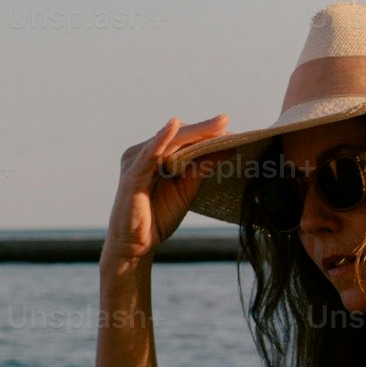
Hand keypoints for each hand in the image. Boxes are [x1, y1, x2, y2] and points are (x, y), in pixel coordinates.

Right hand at [105, 116, 227, 269]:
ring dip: (194, 132)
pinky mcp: (131, 175)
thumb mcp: (187, 188)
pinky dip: (161, 140)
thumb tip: (229, 145)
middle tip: (227, 121)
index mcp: (155, 155)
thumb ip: (203, 166)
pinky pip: (148, 155)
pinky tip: (173, 127)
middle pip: (178, 136)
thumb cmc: (157, 216)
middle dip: (205, 130)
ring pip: (169, 142)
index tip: (234, 131)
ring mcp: (135, 163)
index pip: (184, 138)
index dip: (209, 133)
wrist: (136, 245)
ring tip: (217, 125)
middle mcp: (142, 154)